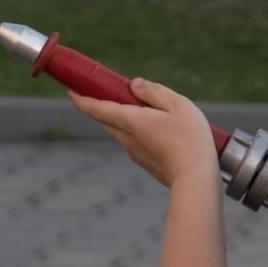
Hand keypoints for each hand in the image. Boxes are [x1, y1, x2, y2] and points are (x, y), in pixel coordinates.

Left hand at [68, 79, 216, 189]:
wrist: (196, 181)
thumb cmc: (191, 141)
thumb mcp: (179, 105)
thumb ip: (154, 92)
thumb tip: (134, 85)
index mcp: (131, 121)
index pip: (96, 109)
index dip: (81, 98)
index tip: (71, 90)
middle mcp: (127, 138)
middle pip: (106, 119)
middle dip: (102, 104)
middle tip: (108, 91)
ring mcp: (135, 153)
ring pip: (121, 131)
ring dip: (123, 118)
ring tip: (146, 109)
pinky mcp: (145, 163)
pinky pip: (134, 141)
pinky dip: (137, 130)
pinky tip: (159, 129)